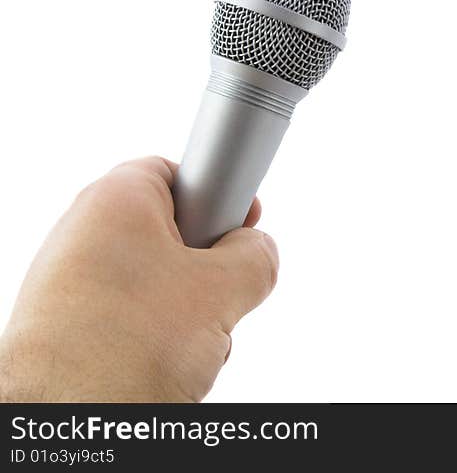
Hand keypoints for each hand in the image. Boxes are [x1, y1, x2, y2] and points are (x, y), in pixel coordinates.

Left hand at [0, 157, 278, 401]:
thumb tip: (259, 254)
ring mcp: (70, 279)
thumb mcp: (223, 291)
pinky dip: (157, 334)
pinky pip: (131, 314)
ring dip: (188, 309)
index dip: (220, 195)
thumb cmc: (125, 346)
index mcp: (116, 200)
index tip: (241, 221)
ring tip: (189, 342)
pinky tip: (166, 362)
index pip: (179, 170)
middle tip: (219, 295)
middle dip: (207, 268)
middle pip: (172, 231)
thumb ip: (256, 258)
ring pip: (157, 280)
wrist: (65, 418)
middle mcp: (83, 232)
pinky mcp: (67, 322)